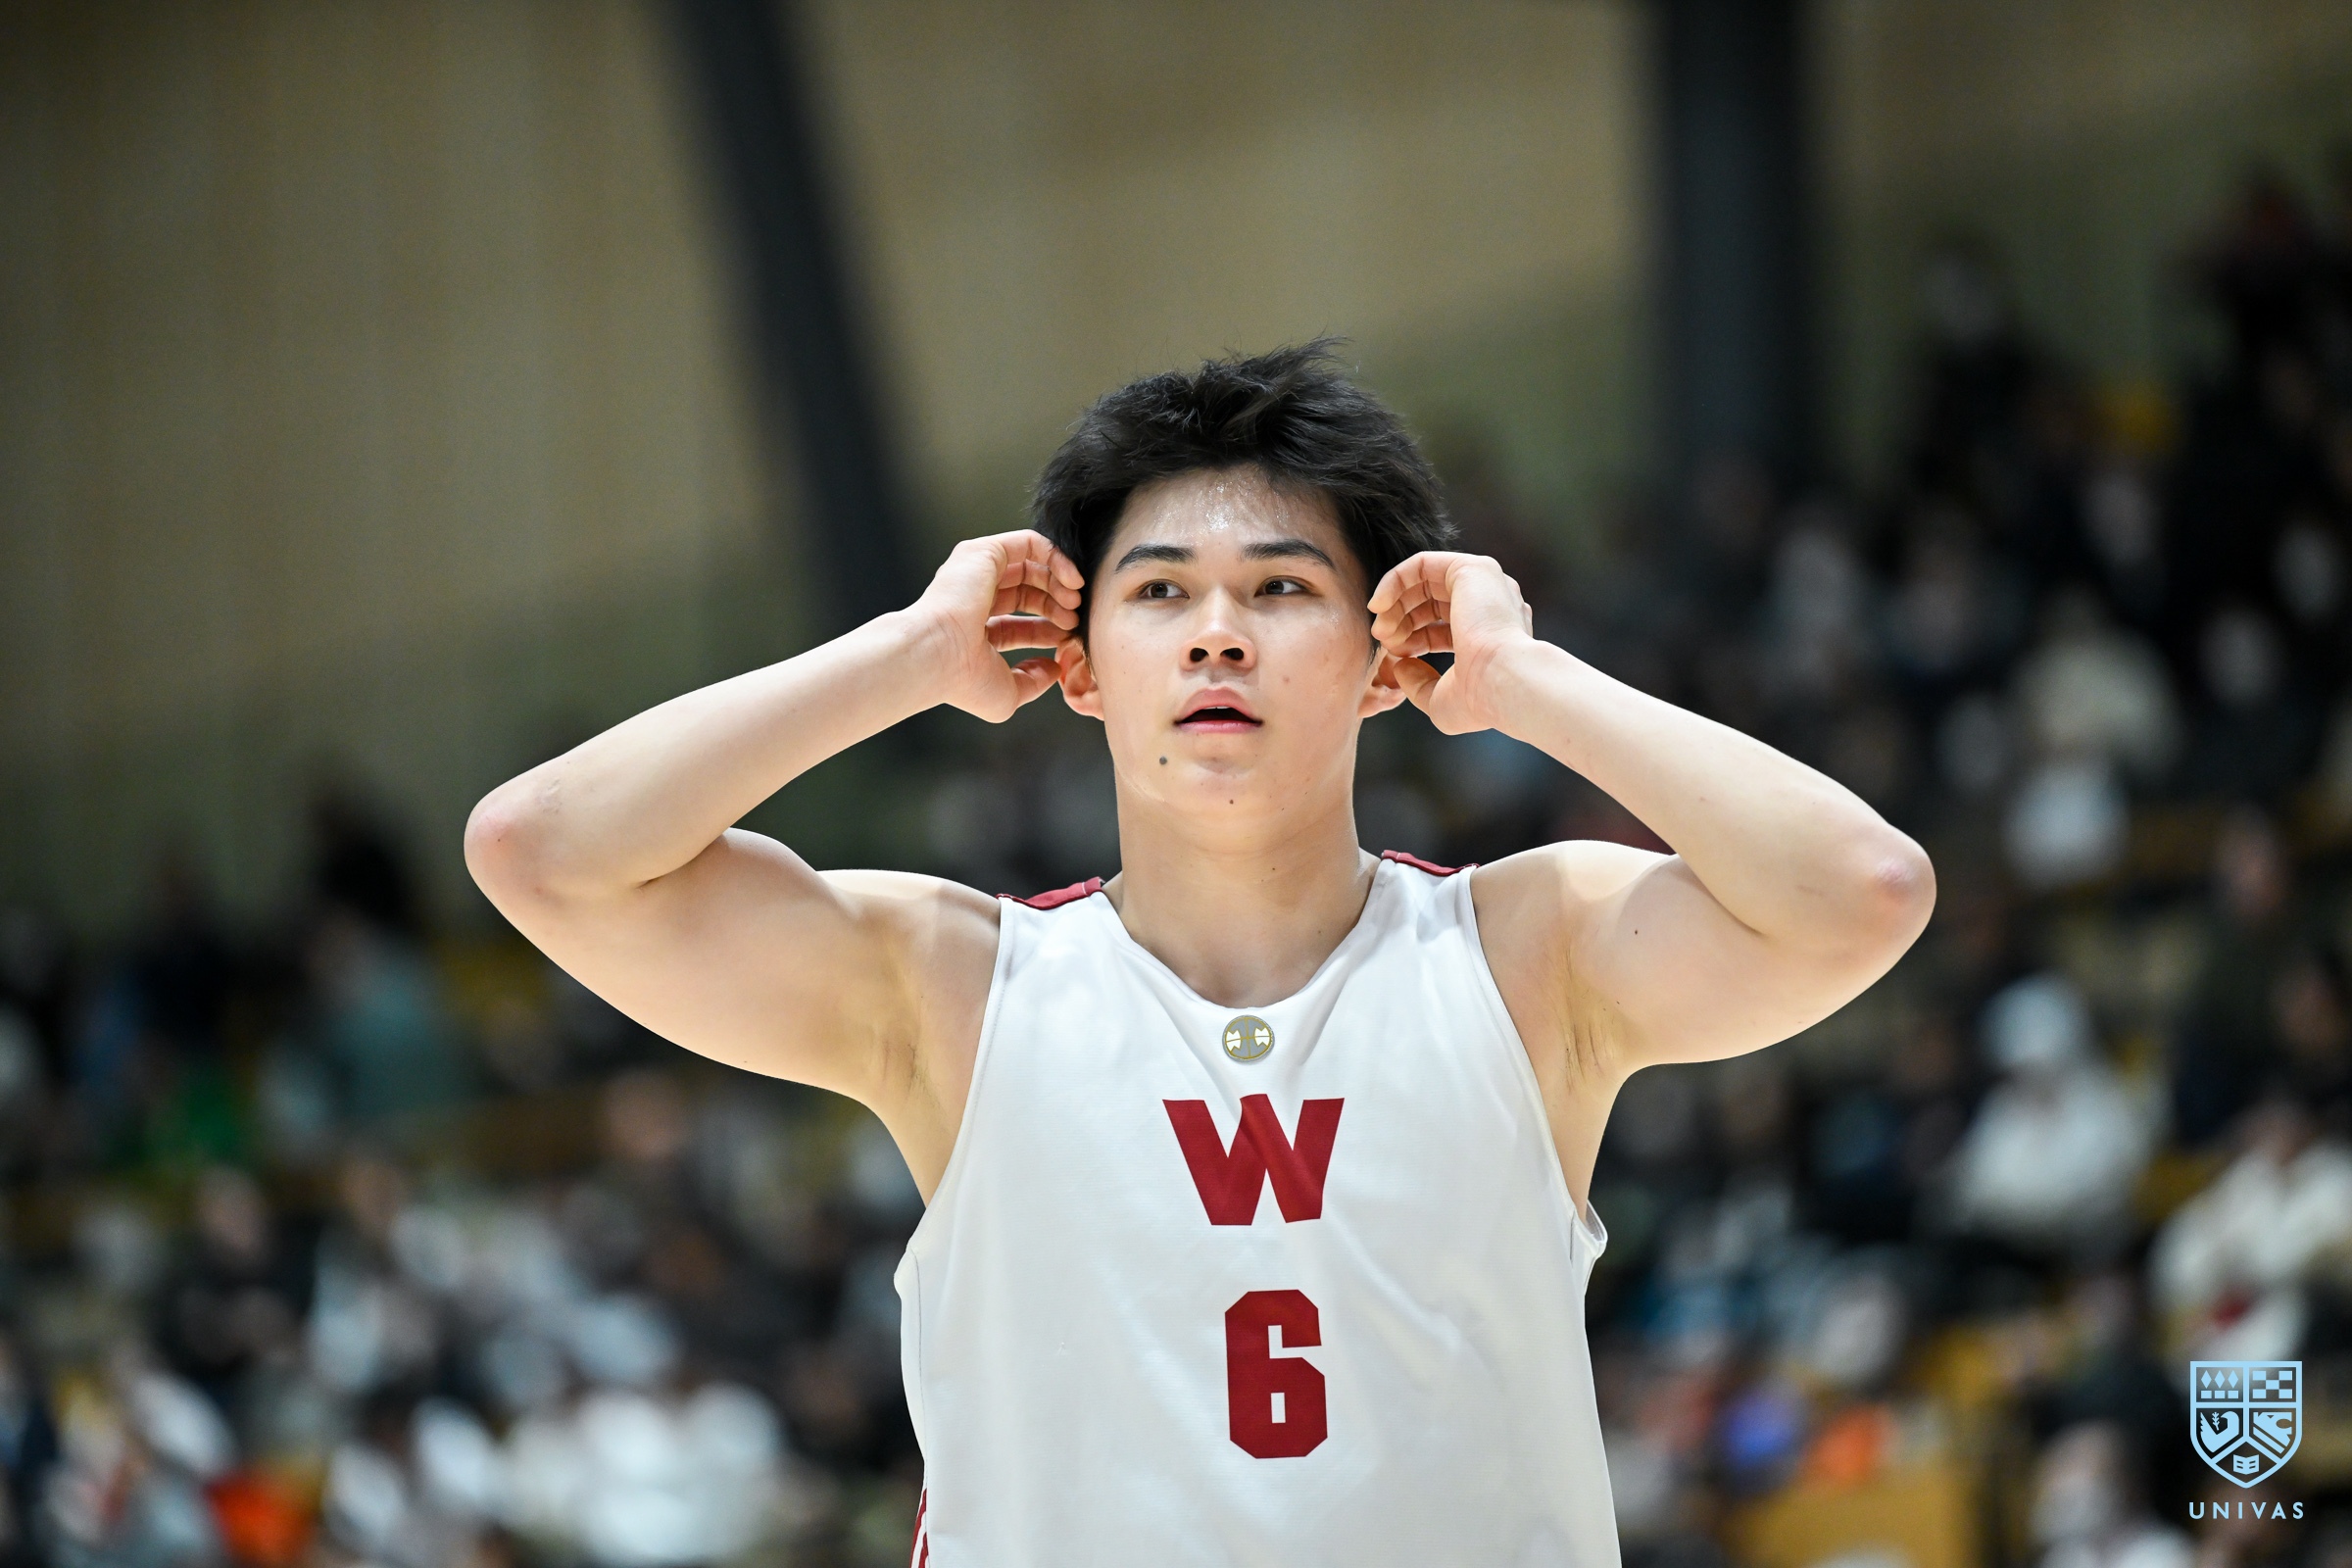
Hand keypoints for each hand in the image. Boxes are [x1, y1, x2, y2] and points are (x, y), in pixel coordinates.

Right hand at [908, 530, 1083, 721]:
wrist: (936, 656)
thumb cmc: (962, 680)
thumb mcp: (1008, 693)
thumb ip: (1033, 681)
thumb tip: (1053, 668)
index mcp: (974, 630)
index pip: (1020, 624)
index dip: (1049, 629)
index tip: (1068, 638)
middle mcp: (973, 598)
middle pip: (1028, 592)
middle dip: (1057, 604)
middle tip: (1074, 618)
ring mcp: (976, 574)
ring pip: (1029, 565)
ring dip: (1059, 580)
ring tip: (1074, 600)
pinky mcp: (983, 553)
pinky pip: (1029, 542)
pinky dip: (1056, 556)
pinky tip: (1071, 579)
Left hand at [1368, 552, 1536, 734]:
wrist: (1504, 683)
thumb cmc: (1480, 700)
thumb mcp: (1441, 700)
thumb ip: (1420, 683)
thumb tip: (1401, 667)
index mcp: (1490, 635)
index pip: (1441, 629)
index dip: (1412, 641)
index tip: (1395, 659)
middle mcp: (1490, 606)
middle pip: (1431, 603)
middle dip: (1400, 622)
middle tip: (1382, 641)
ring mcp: (1485, 585)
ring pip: (1425, 582)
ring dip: (1395, 604)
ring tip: (1381, 630)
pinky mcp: (1472, 569)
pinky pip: (1422, 564)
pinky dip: (1394, 580)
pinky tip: (1378, 605)